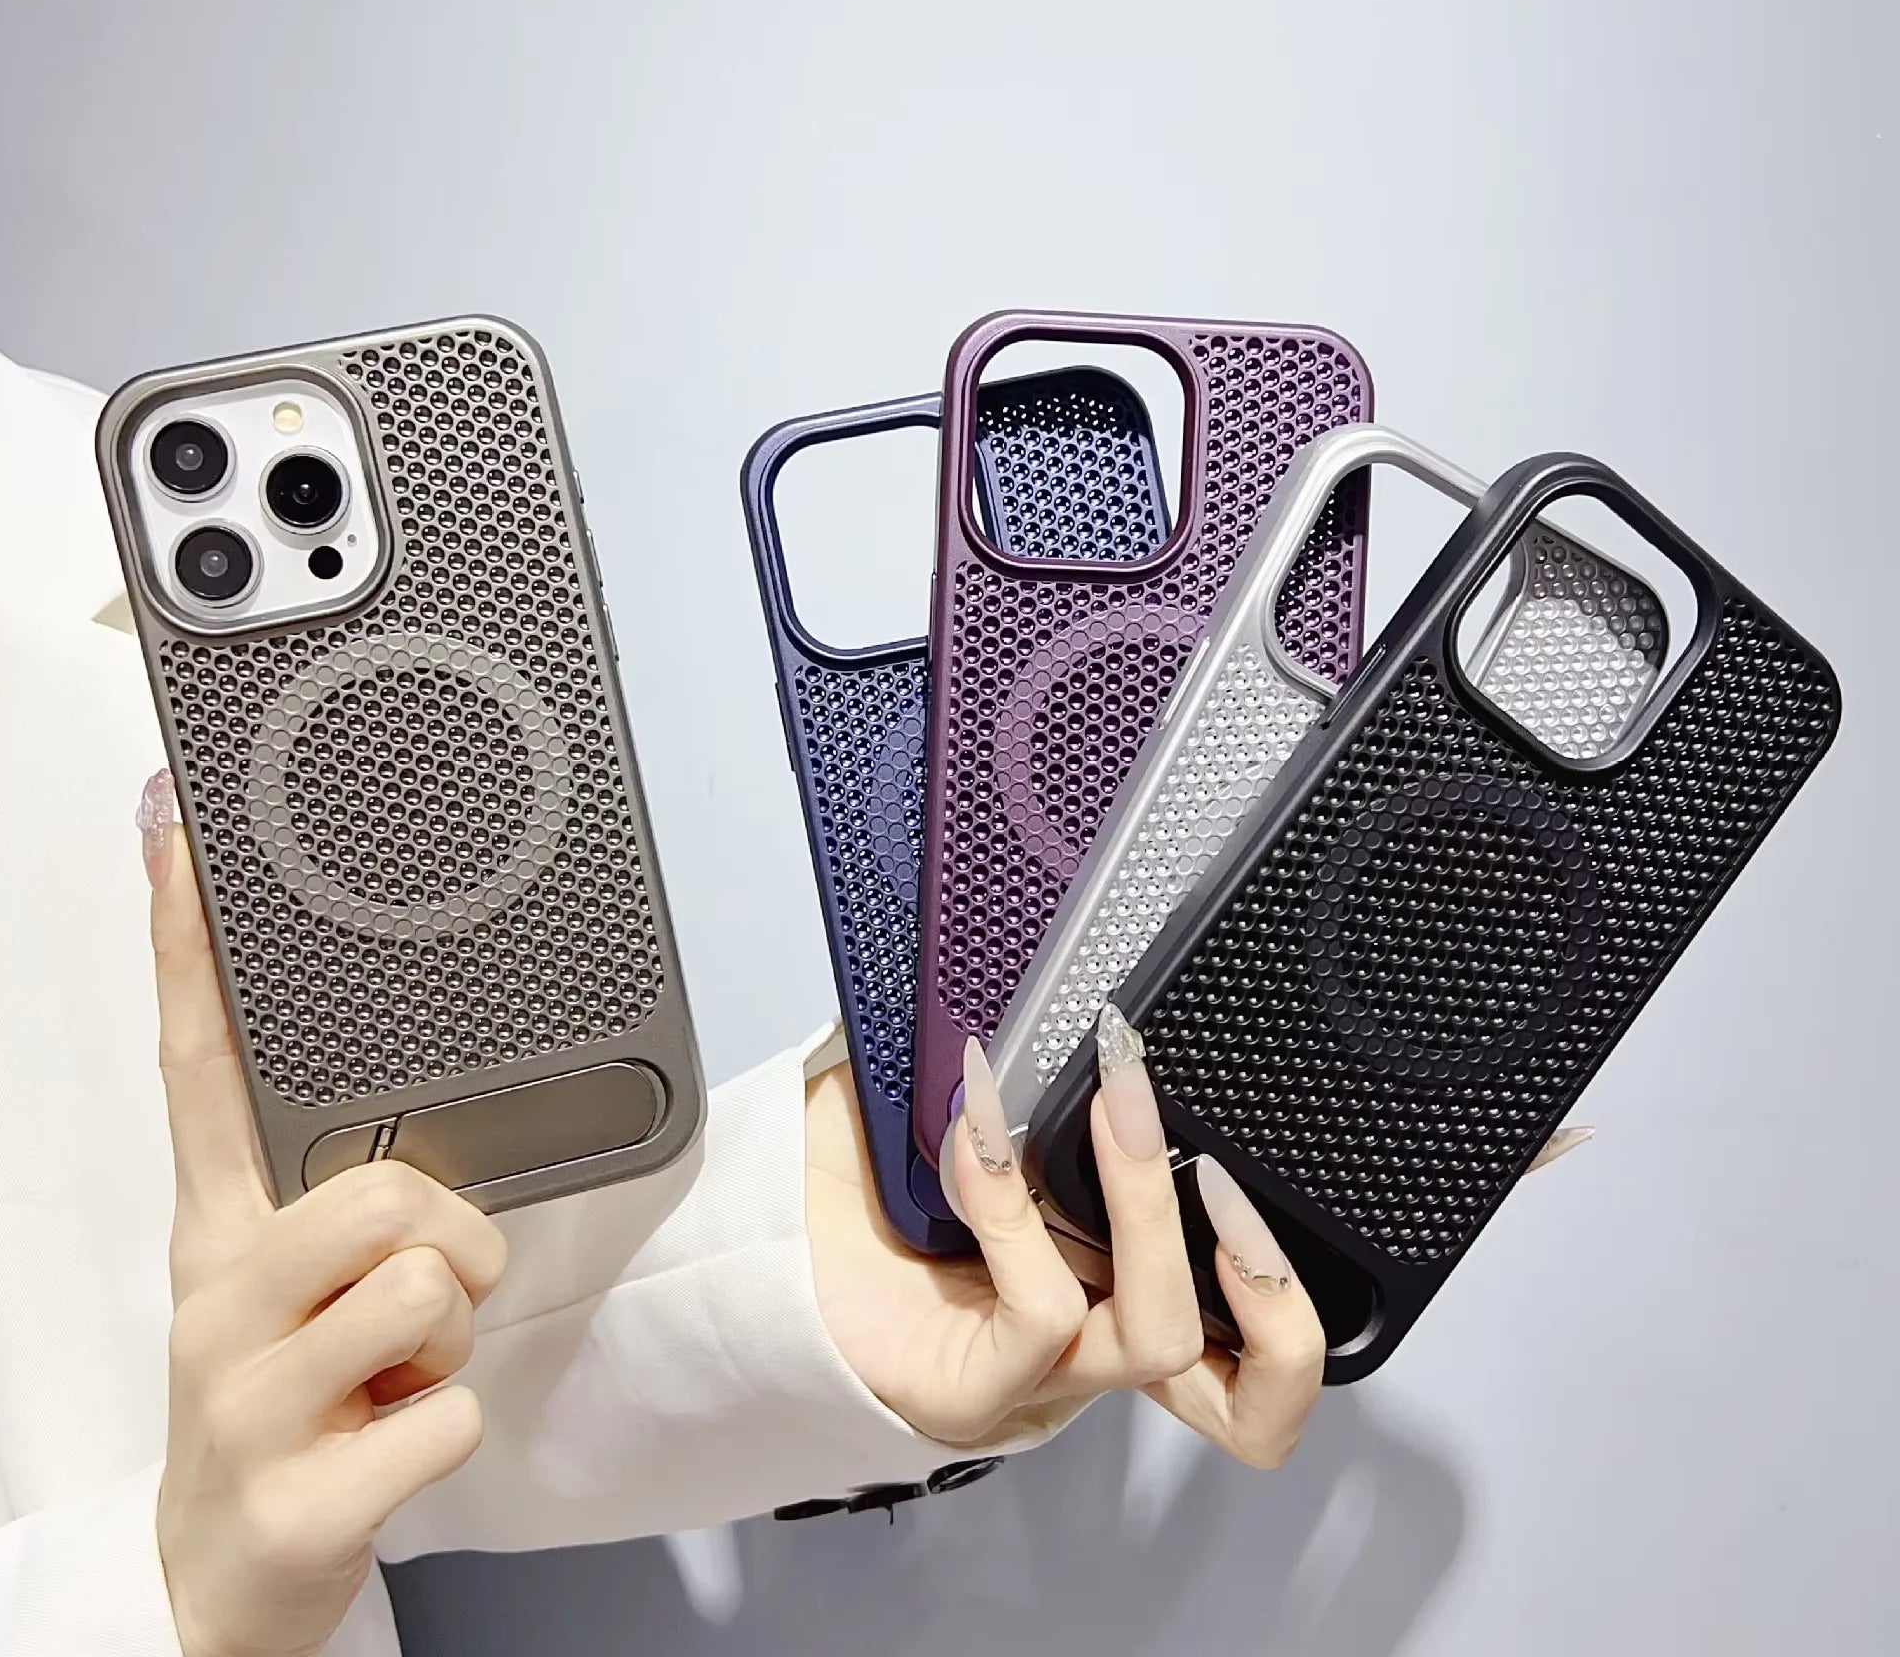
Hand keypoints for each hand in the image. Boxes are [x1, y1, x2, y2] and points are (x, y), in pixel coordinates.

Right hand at [139, 772, 506, 1656]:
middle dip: (453, 1239)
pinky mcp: (291, 1496)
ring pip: (427, 1289)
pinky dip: (451, 1430)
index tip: (183, 842)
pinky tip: (388, 1450)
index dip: (189, 952)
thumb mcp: (291, 1292)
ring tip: (397, 1380)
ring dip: (451, 1340)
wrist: (229, 1581)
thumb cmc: (289, 1407)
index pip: (198, 1067)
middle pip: (385, 1189)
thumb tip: (416, 1146)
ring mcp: (244, 1401)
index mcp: (220, 1231)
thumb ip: (340, 1203)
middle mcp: (216, 1295)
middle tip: (430, 1301)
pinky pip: (450, 1413)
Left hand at [810, 1009, 1597, 1467]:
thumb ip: (1065, 1027)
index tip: (1534, 1133)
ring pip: (1162, 1334)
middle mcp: (1132, 1335)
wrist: (782, 1263)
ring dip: (1139, 1200)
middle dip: (1267, 1256)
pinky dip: (1014, 1200)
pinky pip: (1034, 1302)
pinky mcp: (985, 1378)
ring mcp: (1062, 1367)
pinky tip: (981, 1114)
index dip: (1428, 1215)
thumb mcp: (1004, 1089)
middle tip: (1219, 1146)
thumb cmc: (899, 1187)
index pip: (1329, 1273)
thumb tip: (1106, 936)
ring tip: (1111, 1097)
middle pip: (1282, 1372)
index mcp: (1167, 1275)